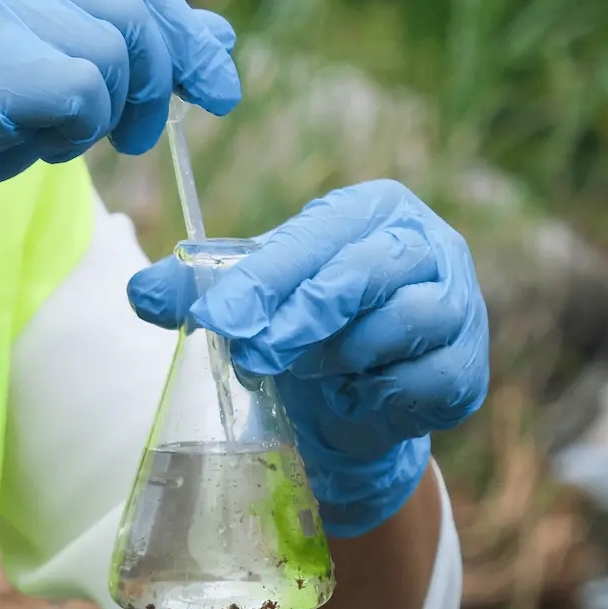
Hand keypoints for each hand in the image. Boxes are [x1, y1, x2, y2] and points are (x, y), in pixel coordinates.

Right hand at [0, 0, 240, 335]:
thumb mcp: (49, 80)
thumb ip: (125, 51)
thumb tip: (219, 42)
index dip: (184, 34)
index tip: (218, 88)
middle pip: (133, 13)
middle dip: (158, 87)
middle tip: (137, 140)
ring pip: (114, 53)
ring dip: (104, 116)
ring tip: (51, 137)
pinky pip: (85, 90)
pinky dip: (76, 133)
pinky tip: (35, 146)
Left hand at [127, 179, 488, 537]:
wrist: (355, 396)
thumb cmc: (306, 326)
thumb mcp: (253, 298)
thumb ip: (197, 291)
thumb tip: (139, 292)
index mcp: (373, 210)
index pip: (318, 235)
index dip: (267, 277)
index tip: (219, 317)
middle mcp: (427, 246)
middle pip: (366, 273)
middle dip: (302, 317)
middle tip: (253, 353)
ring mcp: (459, 306)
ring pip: (400, 326)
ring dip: (338, 357)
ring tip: (307, 371)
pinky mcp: (467, 369)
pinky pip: (421, 384)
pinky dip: (375, 398)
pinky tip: (352, 397)